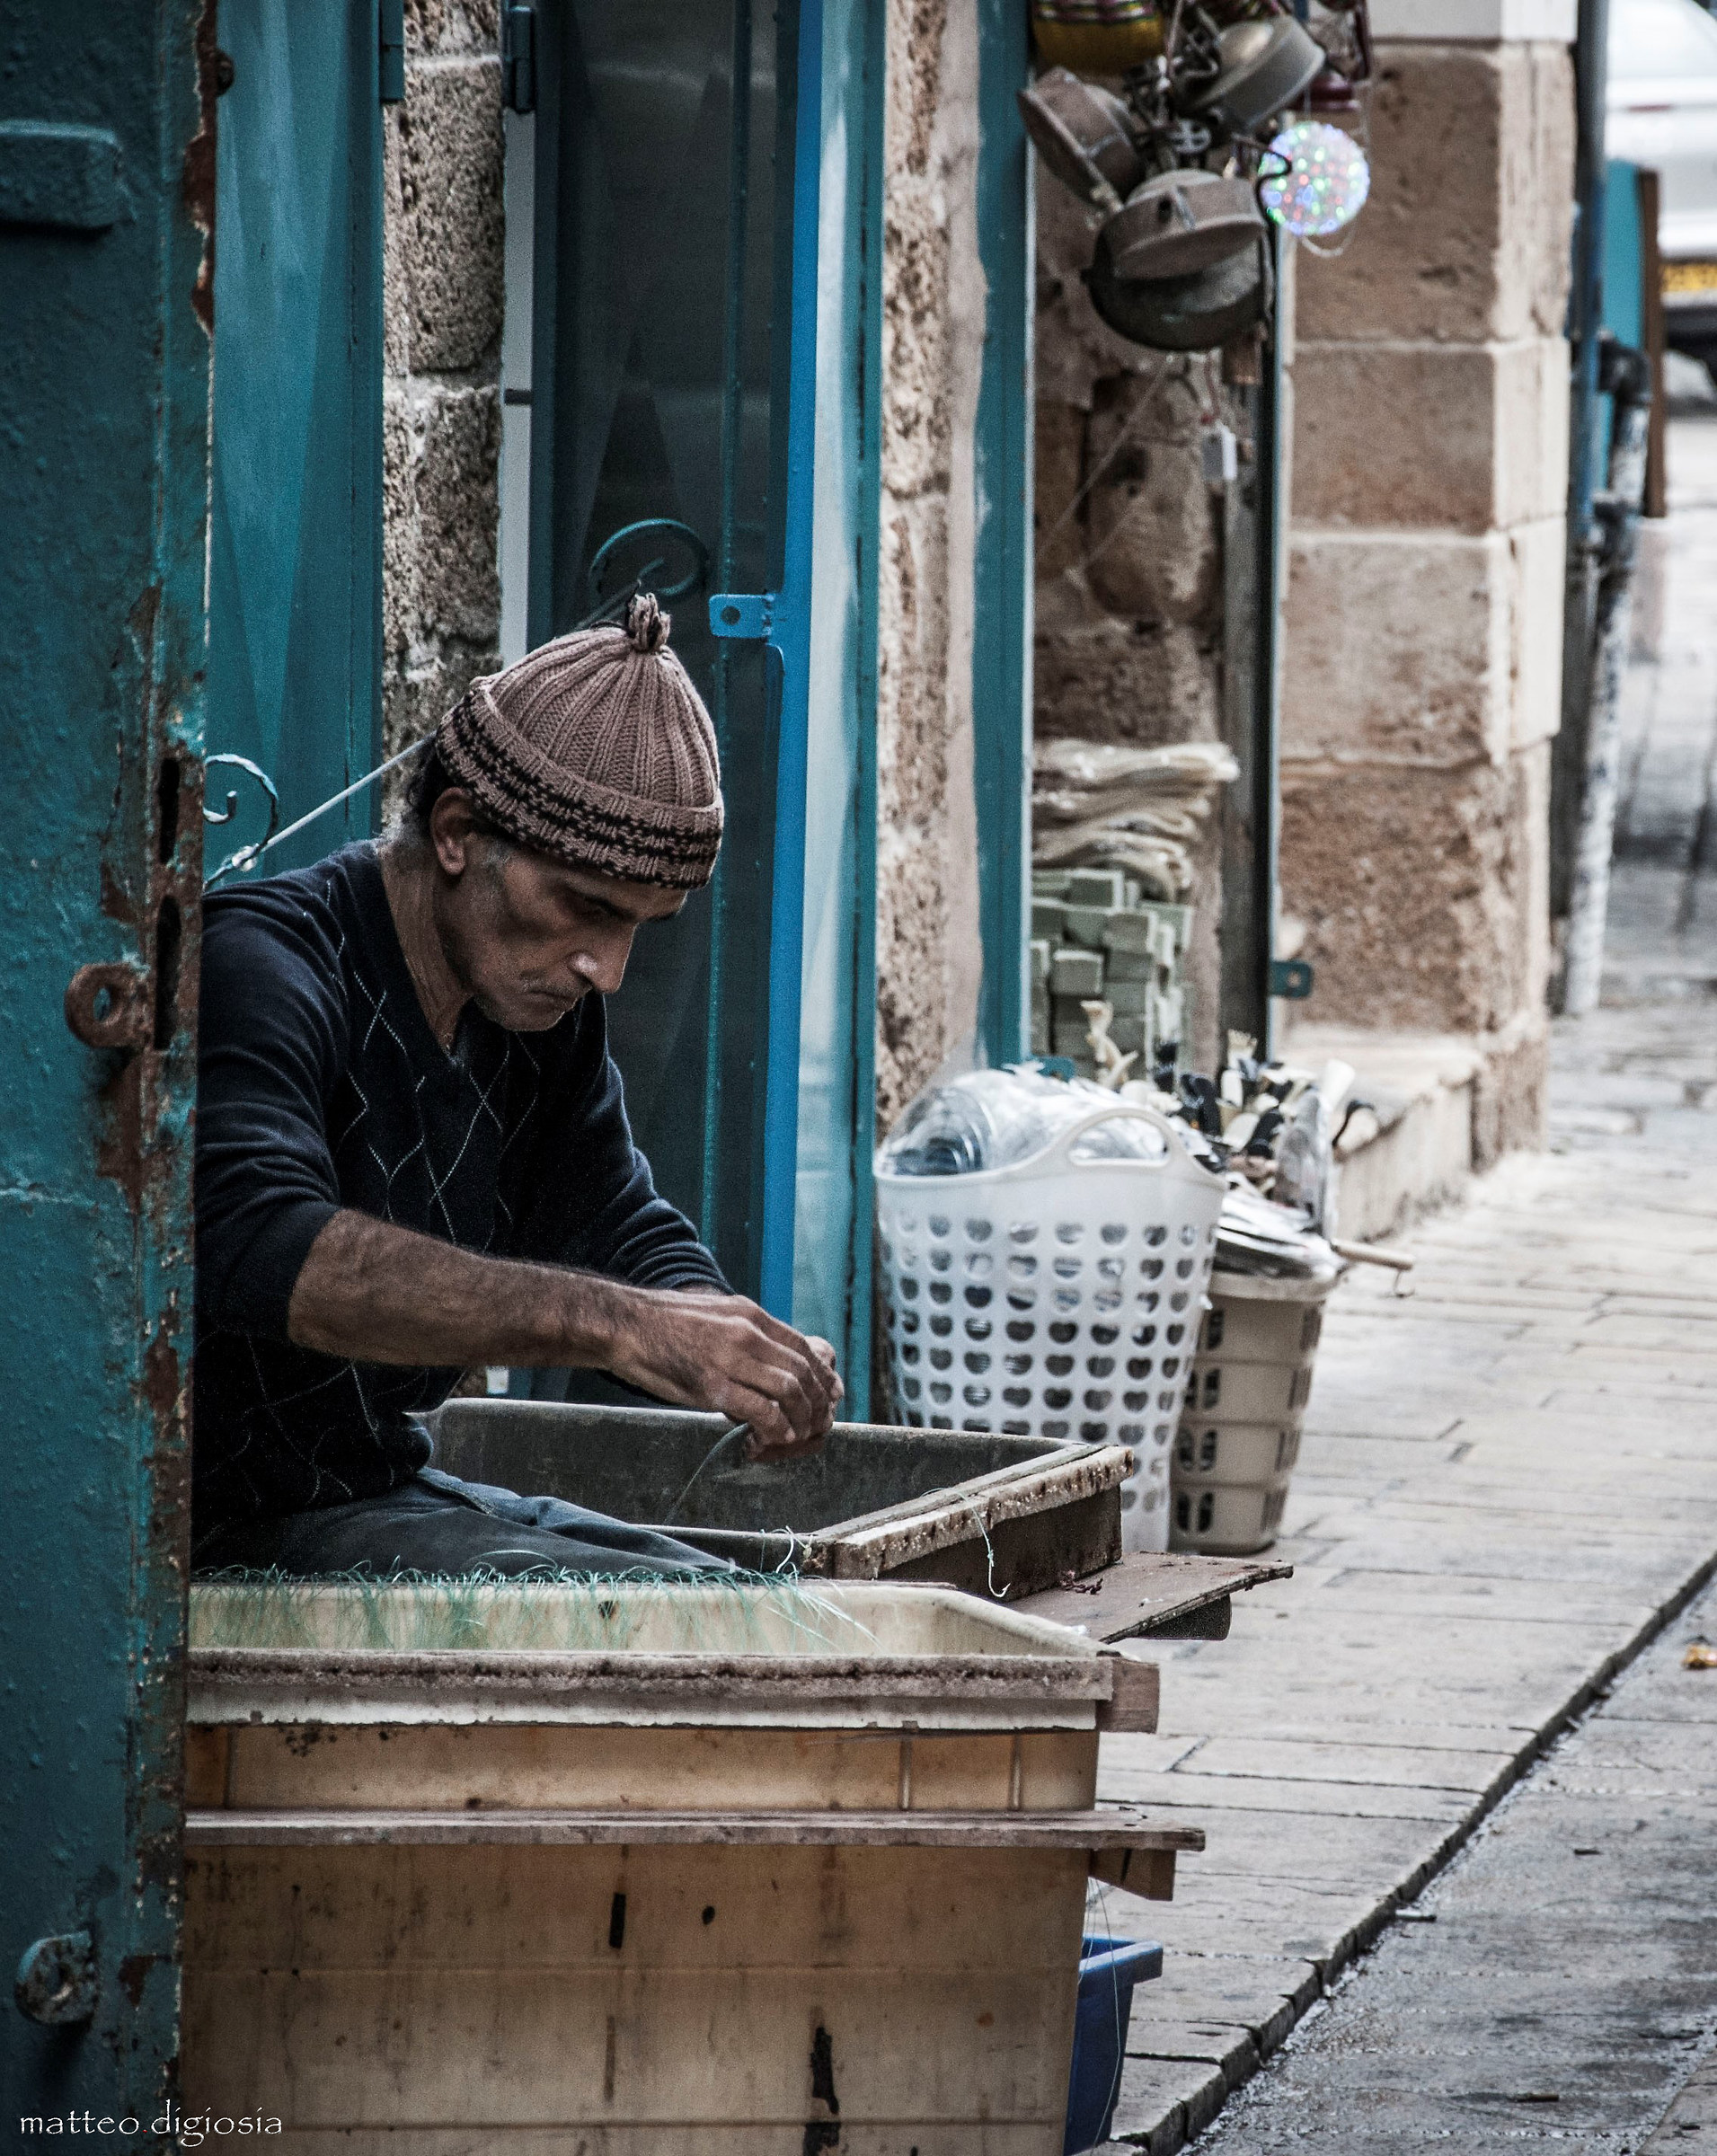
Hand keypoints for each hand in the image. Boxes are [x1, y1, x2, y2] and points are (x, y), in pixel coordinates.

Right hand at [599, 1287, 843, 1456]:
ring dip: (800, 1417)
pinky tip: (776, 1436)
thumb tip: (768, 1360)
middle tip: (819, 1420)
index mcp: (749, 1315)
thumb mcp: (716, 1314)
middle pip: (801, 1371)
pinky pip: (760, 1410)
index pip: (801, 1347)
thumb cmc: (665, 1324)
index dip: (821, 1374)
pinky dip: (776, 1427)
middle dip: (817, 1401)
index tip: (830, 1392)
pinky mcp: (711, 1385)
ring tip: (798, 1433)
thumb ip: (745, 1333)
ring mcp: (730, 1358)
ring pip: (788, 1391)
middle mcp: (746, 1333)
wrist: (625, 1324)